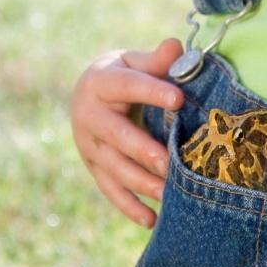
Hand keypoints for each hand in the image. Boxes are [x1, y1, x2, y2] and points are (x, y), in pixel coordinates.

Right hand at [70, 38, 184, 228]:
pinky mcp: (92, 166)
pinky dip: (129, 206)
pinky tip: (152, 220)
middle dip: (142, 149)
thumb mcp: (135, 62)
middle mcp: (88, 114)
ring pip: (114, 167)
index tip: (179, 99)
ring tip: (169, 195)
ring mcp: (88, 145)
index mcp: (100, 81)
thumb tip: (176, 46)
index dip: (152, 92)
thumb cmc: (124, 74)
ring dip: (141, 183)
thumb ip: (157, 60)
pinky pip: (110, 190)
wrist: (90, 93)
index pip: (128, 86)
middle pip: (116, 135)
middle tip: (168, 162)